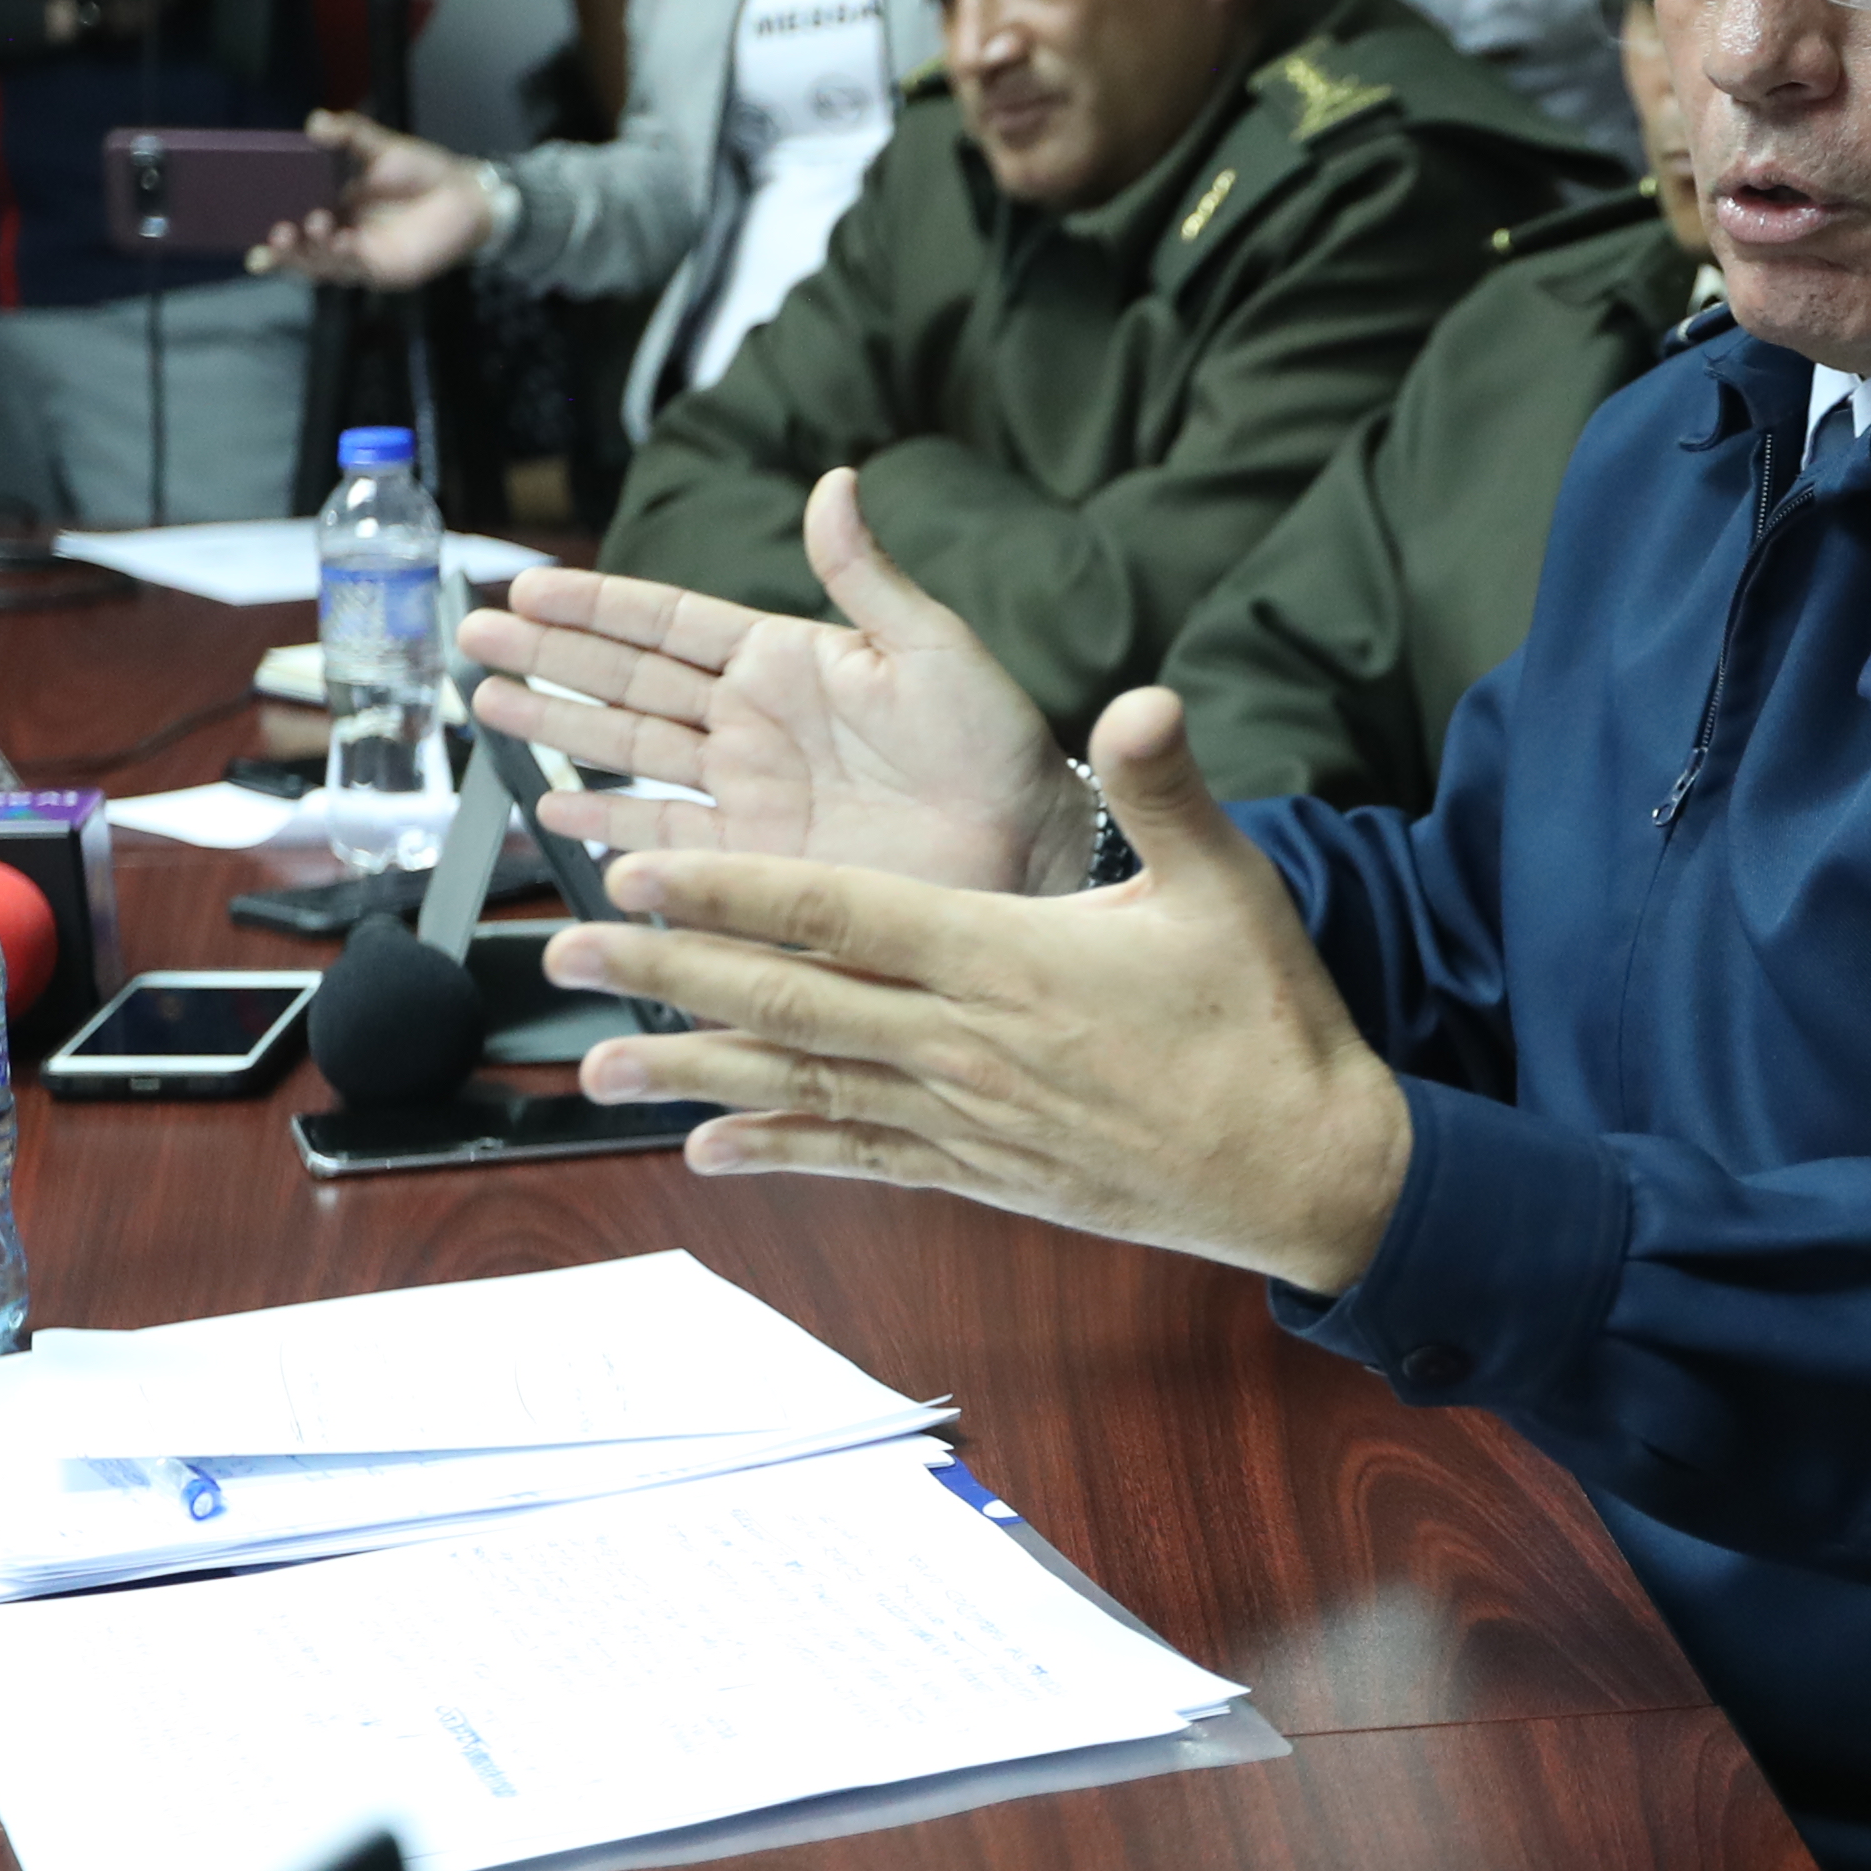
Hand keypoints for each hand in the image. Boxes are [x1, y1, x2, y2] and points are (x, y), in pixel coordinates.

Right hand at [254, 109, 502, 288]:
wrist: (465, 194)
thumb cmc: (421, 171)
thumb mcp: (380, 146)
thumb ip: (348, 134)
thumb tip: (314, 122)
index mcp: (329, 209)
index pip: (291, 230)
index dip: (269, 242)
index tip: (251, 243)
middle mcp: (339, 238)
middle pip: (301, 254)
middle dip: (285, 248)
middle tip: (279, 230)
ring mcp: (360, 257)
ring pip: (325, 265)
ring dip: (313, 251)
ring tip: (312, 224)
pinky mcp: (384, 270)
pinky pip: (356, 269)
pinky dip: (345, 257)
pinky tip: (343, 240)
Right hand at [461, 472, 1078, 895]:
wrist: (1029, 849)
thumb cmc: (1000, 747)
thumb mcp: (934, 645)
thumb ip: (867, 574)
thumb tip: (835, 480)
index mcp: (788, 659)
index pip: (668, 618)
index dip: (596, 602)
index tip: (527, 583)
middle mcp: (754, 722)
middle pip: (626, 677)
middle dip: (549, 654)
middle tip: (476, 634)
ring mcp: (746, 791)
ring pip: (626, 749)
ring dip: (557, 727)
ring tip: (489, 704)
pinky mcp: (751, 858)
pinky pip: (658, 834)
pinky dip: (604, 822)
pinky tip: (554, 806)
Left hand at [549, 683, 1416, 1292]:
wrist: (1310, 1171)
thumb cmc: (1272, 1022)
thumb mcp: (1233, 884)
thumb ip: (1173, 787)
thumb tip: (1143, 698)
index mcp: (1009, 960)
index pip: (838, 916)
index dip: (727, 896)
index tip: (636, 876)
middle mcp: (965, 1046)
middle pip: (784, 1003)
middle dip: (662, 976)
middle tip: (560, 954)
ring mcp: (966, 1120)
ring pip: (798, 1088)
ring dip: (688, 1074)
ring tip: (592, 1067)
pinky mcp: (982, 1173)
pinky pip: (856, 1158)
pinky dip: (777, 1150)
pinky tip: (709, 1151)